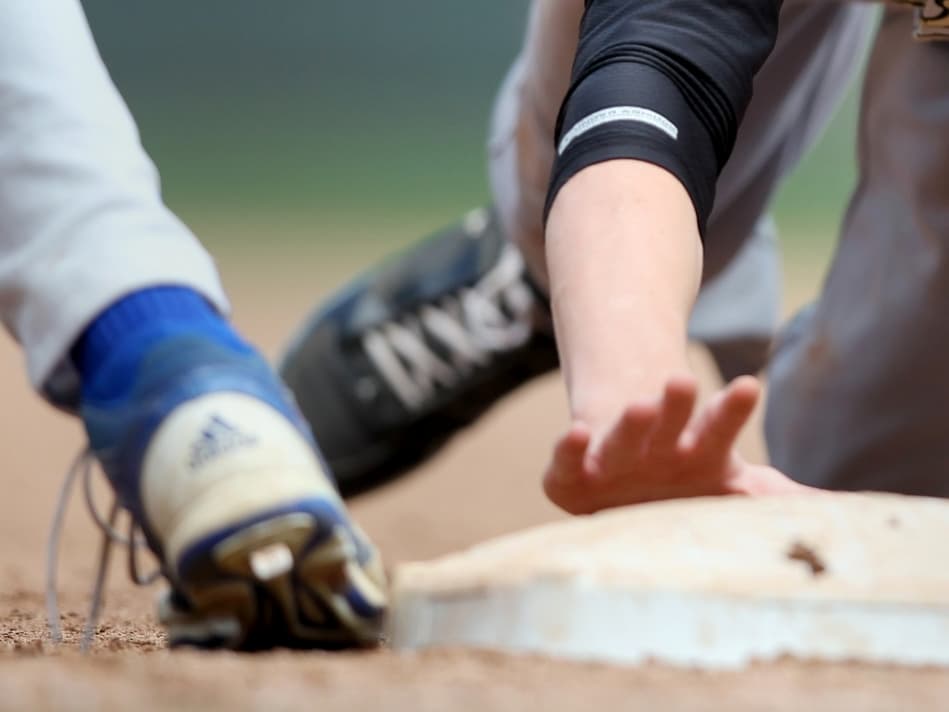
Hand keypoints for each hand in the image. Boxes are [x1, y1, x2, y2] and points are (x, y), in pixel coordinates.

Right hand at [543, 375, 815, 514]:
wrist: (623, 472)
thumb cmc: (686, 482)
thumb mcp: (732, 488)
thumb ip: (774, 497)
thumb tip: (844, 509)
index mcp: (700, 452)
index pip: (718, 426)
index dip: (731, 410)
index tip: (748, 386)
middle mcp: (657, 448)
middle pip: (670, 422)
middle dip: (677, 406)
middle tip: (684, 379)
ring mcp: (615, 457)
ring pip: (623, 435)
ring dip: (630, 423)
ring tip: (639, 404)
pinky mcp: (571, 476)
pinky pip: (566, 461)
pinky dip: (568, 449)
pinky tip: (578, 432)